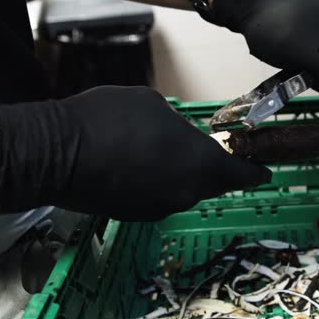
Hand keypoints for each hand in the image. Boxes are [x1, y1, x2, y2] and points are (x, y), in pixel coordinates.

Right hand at [0, 86, 271, 220]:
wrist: (53, 154)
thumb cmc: (108, 119)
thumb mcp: (151, 104)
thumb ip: (177, 123)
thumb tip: (175, 134)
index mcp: (199, 166)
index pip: (240, 174)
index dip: (254, 170)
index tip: (265, 169)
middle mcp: (185, 194)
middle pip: (211, 182)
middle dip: (215, 168)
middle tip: (214, 152)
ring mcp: (158, 208)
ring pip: (182, 189)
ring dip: (182, 173)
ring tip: (165, 150)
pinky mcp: (133, 214)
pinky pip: (157, 195)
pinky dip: (157, 181)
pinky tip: (138, 163)